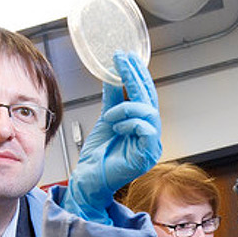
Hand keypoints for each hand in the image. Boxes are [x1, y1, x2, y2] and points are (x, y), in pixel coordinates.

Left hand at [60, 52, 161, 223]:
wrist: (87, 180)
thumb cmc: (97, 155)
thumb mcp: (105, 120)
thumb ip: (113, 100)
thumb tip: (113, 77)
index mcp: (142, 124)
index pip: (144, 94)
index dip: (136, 74)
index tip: (124, 56)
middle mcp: (150, 133)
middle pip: (150, 99)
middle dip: (136, 78)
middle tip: (122, 61)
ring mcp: (150, 144)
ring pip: (149, 113)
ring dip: (126, 108)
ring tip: (110, 115)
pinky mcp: (146, 155)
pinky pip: (147, 130)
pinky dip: (131, 123)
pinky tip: (117, 126)